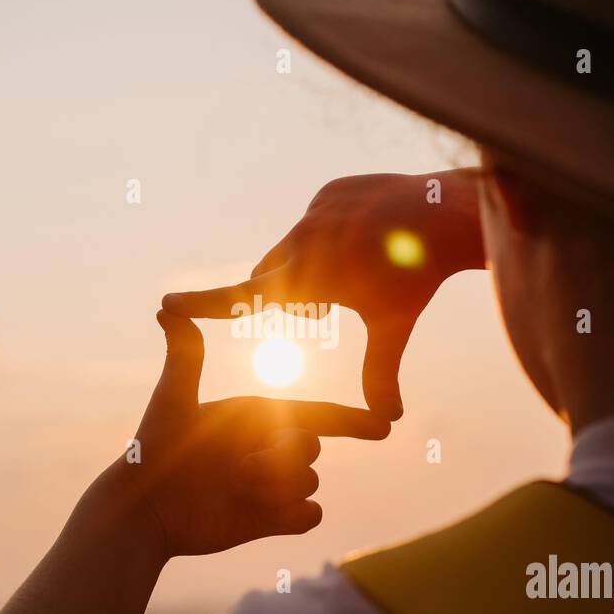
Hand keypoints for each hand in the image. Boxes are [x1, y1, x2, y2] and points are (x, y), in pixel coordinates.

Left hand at [125, 310, 390, 557]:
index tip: (382, 426)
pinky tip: (264, 516)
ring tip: (238, 489)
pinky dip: (294, 516)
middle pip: (312, 448)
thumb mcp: (173, 402)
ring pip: (311, 483)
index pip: (316, 415)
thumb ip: (185, 358)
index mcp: (258, 416)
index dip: (350, 420)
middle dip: (284, 456)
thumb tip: (167, 307)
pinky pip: (311, 516)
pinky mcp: (272, 520)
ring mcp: (273, 485)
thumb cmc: (152, 453)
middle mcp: (270, 447)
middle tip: (241, 467)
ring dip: (279, 488)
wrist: (144, 511)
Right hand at [161, 170, 482, 420]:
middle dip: (283, 297)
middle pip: (269, 276)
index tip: (168, 304)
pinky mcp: (329, 192)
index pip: (245, 295)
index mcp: (310, 275)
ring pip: (291, 248)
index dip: (205, 304)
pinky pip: (315, 222)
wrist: (445, 212)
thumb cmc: (418, 277)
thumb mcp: (393, 326)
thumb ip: (382, 372)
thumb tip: (388, 421)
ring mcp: (316, 210)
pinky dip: (328, 238)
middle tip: (322, 310)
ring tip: (349, 277)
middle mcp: (304, 238)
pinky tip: (363, 241)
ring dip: (307, 268)